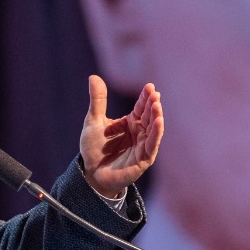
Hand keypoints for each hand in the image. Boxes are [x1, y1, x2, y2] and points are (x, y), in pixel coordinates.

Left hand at [79, 75, 162, 199]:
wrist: (90, 173)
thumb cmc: (94, 148)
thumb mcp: (93, 121)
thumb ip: (98, 100)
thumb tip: (93, 77)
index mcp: (131, 123)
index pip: (141, 107)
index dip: (146, 98)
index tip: (150, 87)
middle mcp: (140, 133)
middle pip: (149, 117)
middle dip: (152, 106)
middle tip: (154, 94)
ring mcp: (143, 146)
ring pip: (153, 130)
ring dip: (157, 118)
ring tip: (157, 106)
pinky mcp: (143, 159)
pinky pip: (152, 145)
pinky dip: (156, 134)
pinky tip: (159, 123)